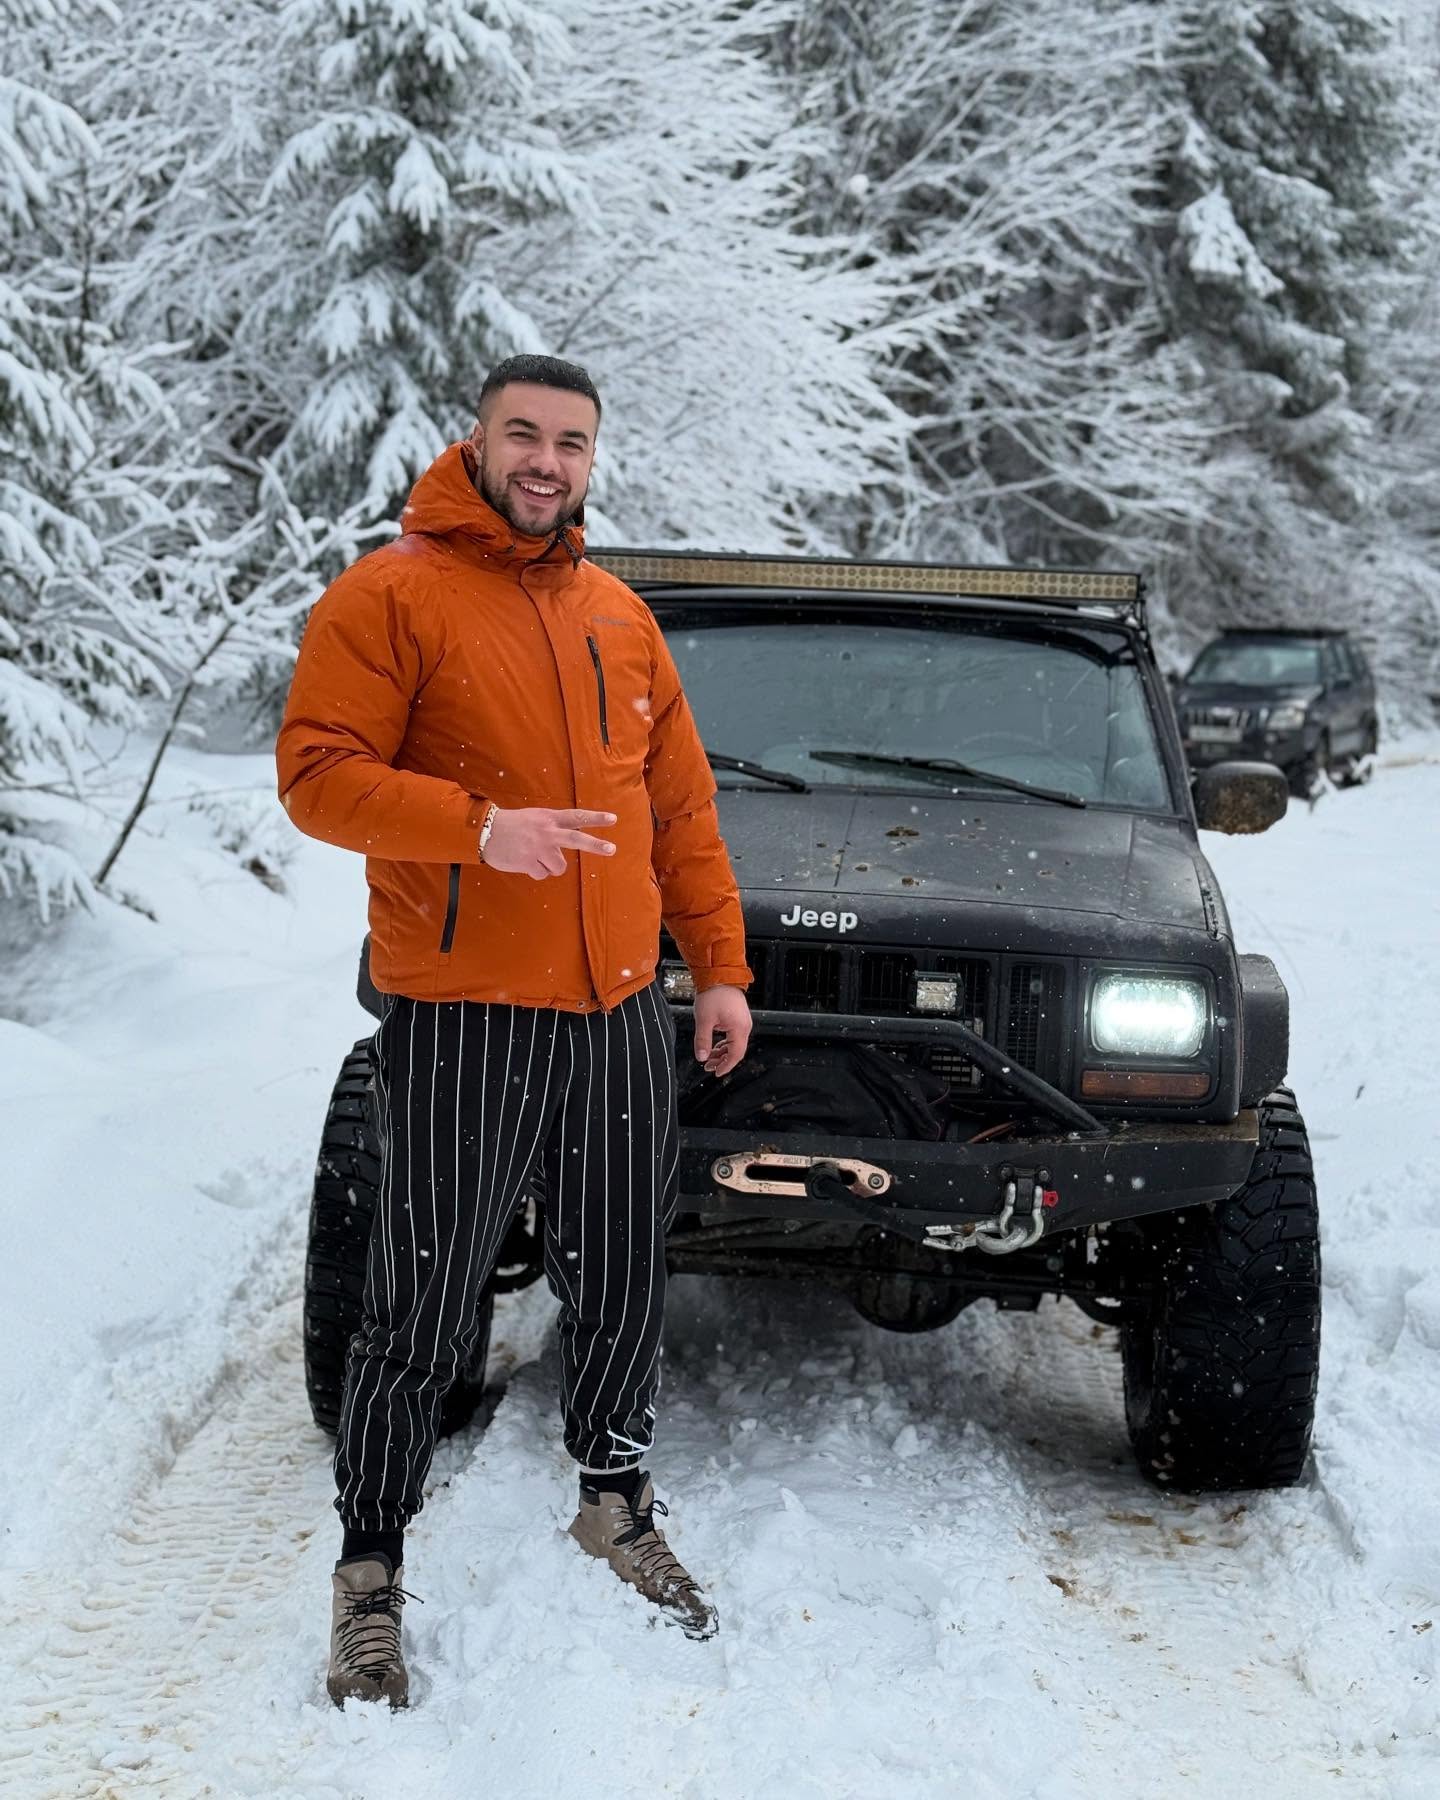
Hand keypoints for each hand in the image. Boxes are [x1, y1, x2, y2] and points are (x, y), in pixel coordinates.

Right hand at [482, 807, 616, 879]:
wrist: (485, 832)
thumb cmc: (512, 825)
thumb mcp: (534, 818)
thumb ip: (552, 827)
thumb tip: (568, 842)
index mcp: (549, 818)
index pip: (577, 817)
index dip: (595, 818)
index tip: (613, 819)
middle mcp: (547, 832)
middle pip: (577, 839)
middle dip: (596, 845)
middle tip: (612, 849)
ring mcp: (538, 848)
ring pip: (559, 867)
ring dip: (550, 866)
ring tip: (534, 857)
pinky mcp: (528, 863)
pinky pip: (542, 874)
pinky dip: (535, 871)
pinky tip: (523, 862)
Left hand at [692, 984, 751, 1077]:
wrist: (719, 975)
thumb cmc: (714, 993)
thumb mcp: (704, 1020)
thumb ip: (702, 1041)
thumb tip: (701, 1056)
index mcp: (739, 1028)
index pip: (735, 1055)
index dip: (726, 1066)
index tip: (716, 1072)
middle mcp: (744, 1026)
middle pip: (736, 1051)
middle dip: (722, 1060)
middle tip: (708, 1066)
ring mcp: (743, 1021)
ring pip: (734, 1044)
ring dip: (722, 1052)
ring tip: (709, 1057)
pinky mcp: (738, 1017)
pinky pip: (734, 1035)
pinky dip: (724, 1043)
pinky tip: (714, 1046)